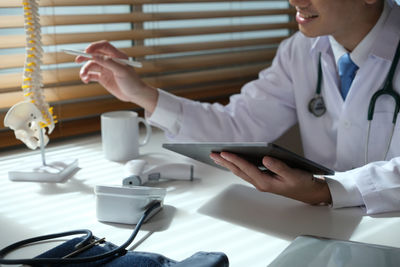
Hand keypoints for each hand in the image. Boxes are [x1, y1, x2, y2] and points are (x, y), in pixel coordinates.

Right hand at [76, 40, 157, 112]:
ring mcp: (106, 69)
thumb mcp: (121, 71)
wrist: (135, 94)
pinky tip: (86, 80)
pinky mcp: (103, 78)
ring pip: (91, 65)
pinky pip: (91, 75)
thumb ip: (108, 62)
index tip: (87, 52)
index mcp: (117, 55)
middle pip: (94, 55)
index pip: (103, 46)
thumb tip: (94, 56)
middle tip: (77, 60)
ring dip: (85, 70)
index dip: (94, 47)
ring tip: (84, 76)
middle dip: (84, 56)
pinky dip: (87, 77)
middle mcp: (110, 61)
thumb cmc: (132, 81)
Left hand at [210, 152, 331, 204]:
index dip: (235, 159)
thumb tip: (265, 159)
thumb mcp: (293, 174)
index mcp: (265, 182)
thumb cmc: (302, 183)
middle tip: (213, 154)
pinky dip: (236, 165)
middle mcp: (260, 183)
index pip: (246, 168)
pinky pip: (245, 172)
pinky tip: (232, 161)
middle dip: (224, 162)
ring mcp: (260, 182)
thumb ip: (279, 167)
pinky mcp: (262, 179)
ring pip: (240, 172)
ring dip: (228, 164)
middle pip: (238, 171)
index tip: (224, 152)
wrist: (309, 193)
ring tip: (217, 157)